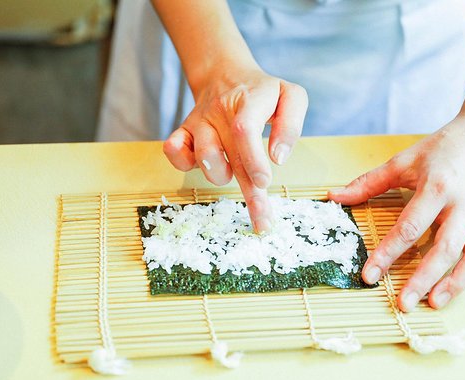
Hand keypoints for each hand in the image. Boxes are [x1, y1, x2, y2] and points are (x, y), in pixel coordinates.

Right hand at [162, 66, 307, 232]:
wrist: (226, 75)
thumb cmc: (264, 94)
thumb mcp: (291, 96)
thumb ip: (291, 124)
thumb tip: (278, 157)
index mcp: (249, 99)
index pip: (245, 129)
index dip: (253, 159)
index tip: (264, 182)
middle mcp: (220, 110)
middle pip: (228, 153)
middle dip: (248, 192)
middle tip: (262, 219)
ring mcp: (200, 121)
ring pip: (201, 155)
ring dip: (218, 174)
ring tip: (231, 173)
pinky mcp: (184, 131)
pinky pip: (173, 150)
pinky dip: (181, 162)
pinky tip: (198, 166)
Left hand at [329, 116, 464, 311]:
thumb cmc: (441, 148)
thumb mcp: (403, 161)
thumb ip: (368, 183)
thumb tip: (333, 197)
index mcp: (436, 188)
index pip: (409, 227)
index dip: (387, 254)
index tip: (369, 276)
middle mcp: (463, 205)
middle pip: (445, 248)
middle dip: (423, 279)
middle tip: (403, 304)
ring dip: (458, 282)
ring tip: (435, 303)